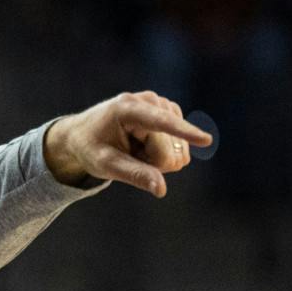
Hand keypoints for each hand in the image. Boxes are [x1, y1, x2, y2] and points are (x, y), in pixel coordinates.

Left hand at [43, 91, 211, 197]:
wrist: (85, 133)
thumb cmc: (91, 148)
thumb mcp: (105, 165)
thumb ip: (134, 175)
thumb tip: (161, 189)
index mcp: (127, 108)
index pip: (161, 123)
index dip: (184, 133)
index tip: (206, 141)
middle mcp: (150, 101)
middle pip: (169, 150)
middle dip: (151, 162)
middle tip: (127, 154)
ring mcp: (163, 105)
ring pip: (178, 151)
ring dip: (157, 158)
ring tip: (134, 149)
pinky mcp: (171, 112)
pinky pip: (181, 147)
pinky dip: (163, 153)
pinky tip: (145, 145)